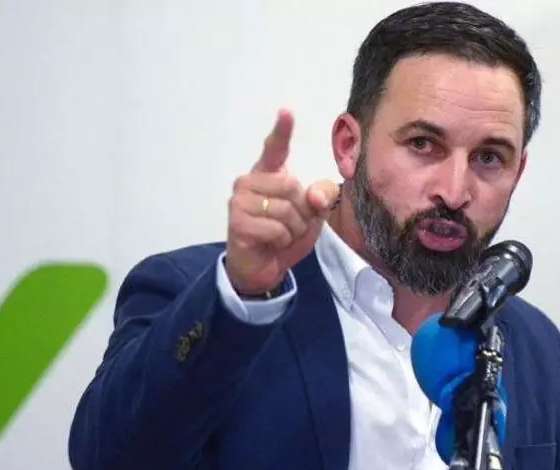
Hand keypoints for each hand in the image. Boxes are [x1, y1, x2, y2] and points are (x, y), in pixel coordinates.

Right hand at [225, 109, 338, 295]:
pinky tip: (271, 243)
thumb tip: (314, 196)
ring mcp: (240, 201)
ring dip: (292, 229)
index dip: (282, 130)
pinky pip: (276, 228)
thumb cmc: (285, 234)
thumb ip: (322, 197)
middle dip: (301, 212)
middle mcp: (249, 182)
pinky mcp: (237, 222)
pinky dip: (282, 240)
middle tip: (290, 224)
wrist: (262, 268)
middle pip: (292, 187)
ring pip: (285, 210)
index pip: (275, 148)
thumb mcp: (313, 215)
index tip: (286, 111)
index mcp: (268, 175)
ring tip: (280, 235)